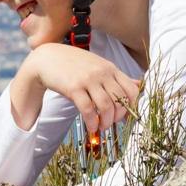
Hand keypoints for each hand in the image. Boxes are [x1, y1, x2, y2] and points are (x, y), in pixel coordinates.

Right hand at [15, 44, 141, 134]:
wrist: (46, 58)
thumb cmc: (73, 63)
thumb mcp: (98, 64)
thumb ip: (116, 75)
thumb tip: (138, 85)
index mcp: (110, 68)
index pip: (132, 90)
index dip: (131, 106)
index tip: (124, 115)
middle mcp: (102, 73)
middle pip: (120, 100)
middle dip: (118, 117)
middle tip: (111, 123)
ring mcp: (88, 80)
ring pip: (106, 106)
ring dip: (106, 122)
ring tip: (101, 127)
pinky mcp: (73, 88)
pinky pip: (88, 110)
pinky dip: (92, 122)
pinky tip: (91, 127)